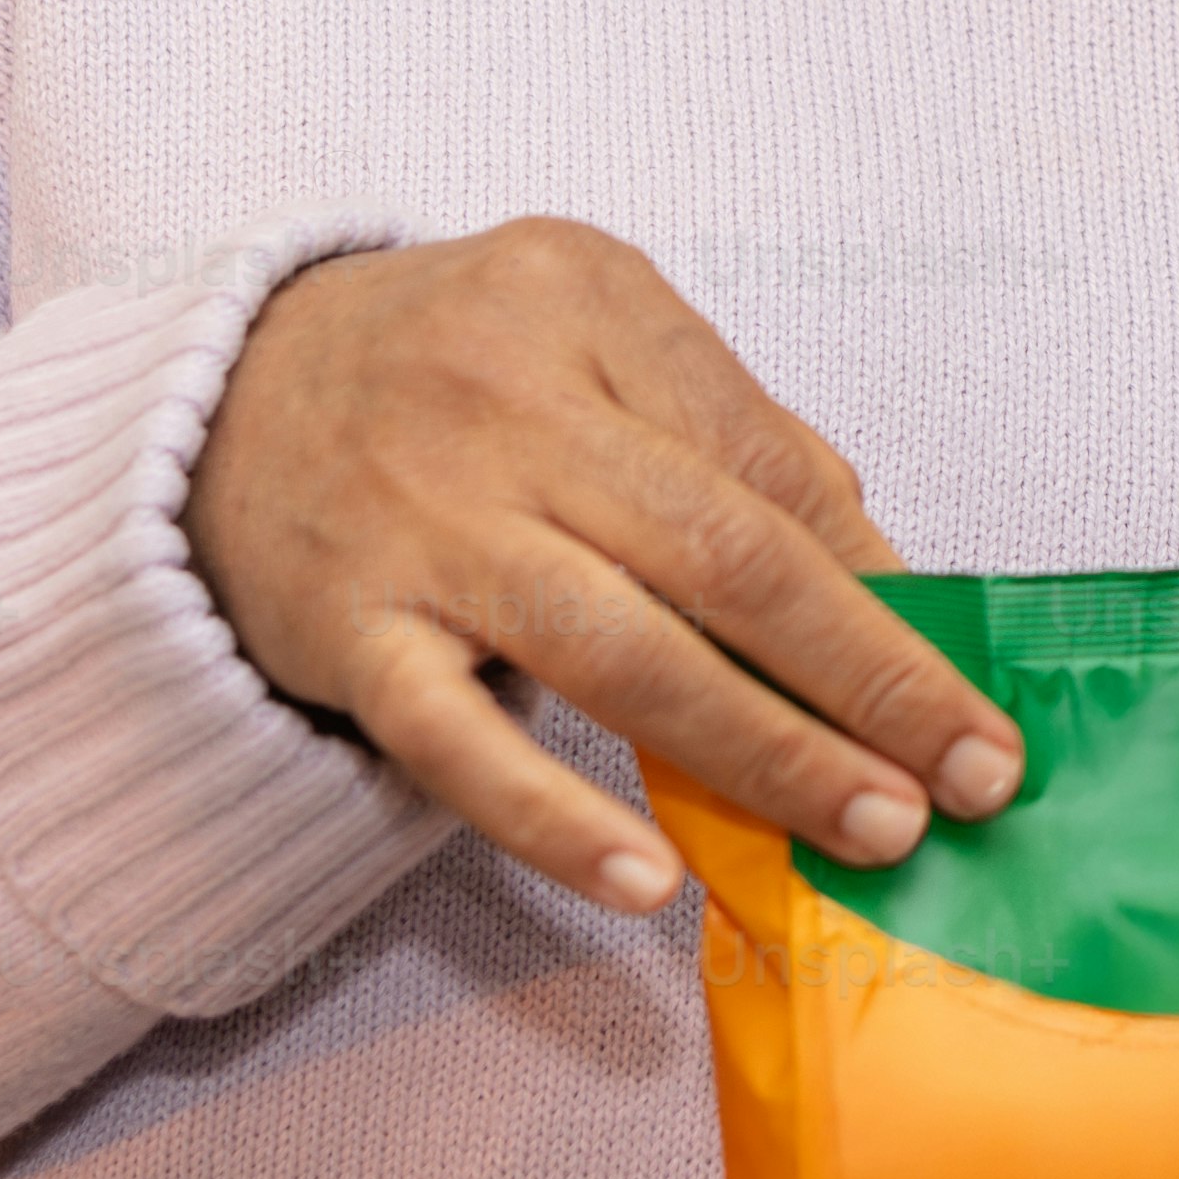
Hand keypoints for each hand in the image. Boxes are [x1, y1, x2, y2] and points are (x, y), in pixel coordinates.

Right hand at [182, 219, 1018, 915]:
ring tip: (869, 826)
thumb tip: (883, 573)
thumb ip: (726, 434)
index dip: (883, 587)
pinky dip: (556, 814)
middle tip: (965, 776)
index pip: (771, 463)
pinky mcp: (346, 627)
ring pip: (620, 649)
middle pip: (725, 554)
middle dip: (867, 678)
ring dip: (764, 751)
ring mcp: (423, 517)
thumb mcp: (589, 333)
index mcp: (591, 302)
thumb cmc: (448, 371)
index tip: (964, 684)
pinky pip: (461, 739)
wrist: (214, 394)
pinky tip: (650, 876)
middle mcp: (507, 398)